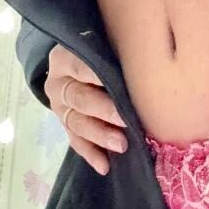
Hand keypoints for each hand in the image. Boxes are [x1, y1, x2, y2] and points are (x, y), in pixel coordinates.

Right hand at [44, 44, 128, 175]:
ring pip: (77, 124)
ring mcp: (59, 106)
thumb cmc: (99, 47)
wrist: (75, 56)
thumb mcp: (104, 42)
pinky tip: (105, 166)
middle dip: (104, 112)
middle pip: (80, 99)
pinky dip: (91, 154)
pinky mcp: (64, 124)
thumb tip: (150, 57)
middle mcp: (58, 83)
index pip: (82, 67)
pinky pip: (75, 141)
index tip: (123, 89)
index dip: (100, 79)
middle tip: (126, 122)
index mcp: (65, 58)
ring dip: (100, 136)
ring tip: (121, 145)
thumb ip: (116, 49)